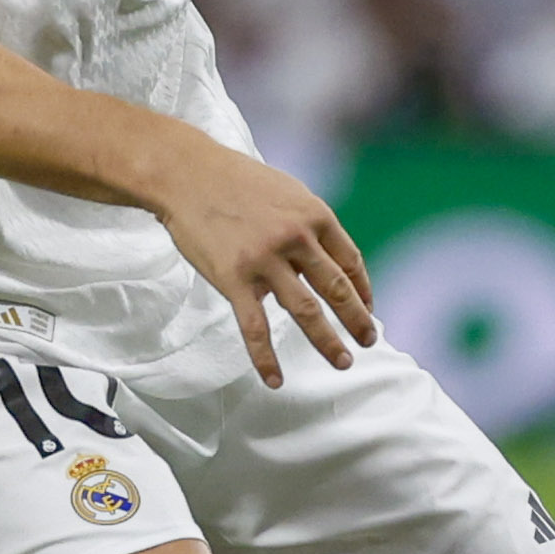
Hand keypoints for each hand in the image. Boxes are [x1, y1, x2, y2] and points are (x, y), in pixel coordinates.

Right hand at [145, 132, 375, 386]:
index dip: (363, 289)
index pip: (350, 261)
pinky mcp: (234, 279)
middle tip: (369, 341)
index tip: (368, 308)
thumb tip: (325, 256)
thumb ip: (308, 223)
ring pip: (306, 312)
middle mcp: (297, 239)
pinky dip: (266, 358)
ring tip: (343, 362)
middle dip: (357, 321)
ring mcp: (265, 261)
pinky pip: (255, 328)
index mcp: (314, 216)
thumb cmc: (235, 180)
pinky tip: (275, 380)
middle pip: (337, 290)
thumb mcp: (286, 192)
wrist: (186, 174)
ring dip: (328, 341)